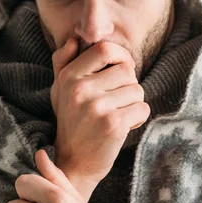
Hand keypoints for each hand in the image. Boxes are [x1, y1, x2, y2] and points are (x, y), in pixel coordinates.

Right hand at [50, 38, 150, 198]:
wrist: (73, 164)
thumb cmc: (71, 122)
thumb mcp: (59, 91)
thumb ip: (63, 63)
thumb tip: (75, 39)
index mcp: (69, 76)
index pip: (104, 48)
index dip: (120, 56)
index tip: (121, 69)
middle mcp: (80, 89)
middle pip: (126, 70)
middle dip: (128, 85)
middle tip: (116, 101)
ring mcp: (97, 107)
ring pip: (137, 90)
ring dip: (133, 104)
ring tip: (117, 115)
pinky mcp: (113, 124)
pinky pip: (142, 109)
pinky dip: (138, 118)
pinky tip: (122, 127)